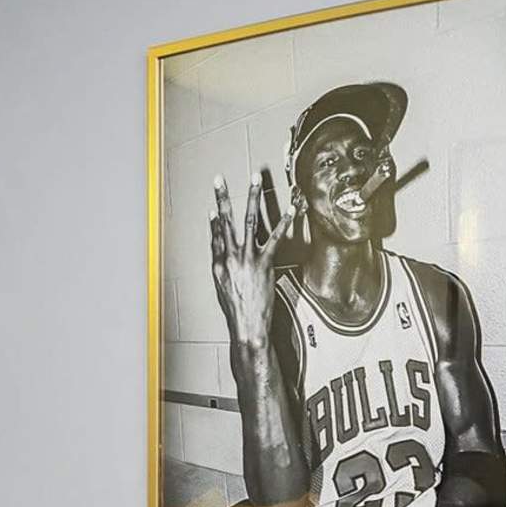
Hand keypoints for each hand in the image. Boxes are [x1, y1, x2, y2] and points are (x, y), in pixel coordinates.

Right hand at [209, 170, 284, 344]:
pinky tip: (290, 209)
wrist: (246, 326)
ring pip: (248, 221)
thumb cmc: (237, 310)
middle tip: (219, 180)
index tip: (214, 206)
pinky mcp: (264, 263)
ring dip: (252, 197)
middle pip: (225, 221)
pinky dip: (284, 221)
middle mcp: (230, 257)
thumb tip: (223, 255)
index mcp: (218, 264)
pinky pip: (274, 238)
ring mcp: (247, 258)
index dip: (214, 219)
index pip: (215, 235)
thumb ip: (222, 269)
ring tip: (254, 180)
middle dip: (222, 198)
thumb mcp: (222, 288)